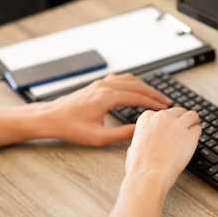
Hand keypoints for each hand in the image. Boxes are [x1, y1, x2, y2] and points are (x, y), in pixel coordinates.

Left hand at [44, 73, 172, 145]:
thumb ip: (122, 134)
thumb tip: (139, 131)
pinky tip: (136, 89)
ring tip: (155, 96)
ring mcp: (101, 83)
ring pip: (129, 80)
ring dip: (144, 87)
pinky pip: (120, 79)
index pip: (137, 97)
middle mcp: (105, 86)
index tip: (164, 108)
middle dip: (153, 94)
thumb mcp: (98, 137)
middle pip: (137, 86)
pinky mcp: (97, 85)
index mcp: (107, 97)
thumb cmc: (70, 127)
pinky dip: (133, 83)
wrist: (51, 117)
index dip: (153, 103)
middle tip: (166, 102)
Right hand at [125, 107, 200, 189]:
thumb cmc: (140, 166)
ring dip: (192, 124)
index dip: (169, 122)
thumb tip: (146, 140)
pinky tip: (194, 142)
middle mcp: (162, 117)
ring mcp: (177, 125)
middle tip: (183, 132)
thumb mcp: (134, 146)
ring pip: (192, 115)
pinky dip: (197, 135)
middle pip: (179, 111)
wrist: (149, 175)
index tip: (170, 130)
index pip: (164, 113)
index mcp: (147, 117)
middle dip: (182, 121)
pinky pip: (198, 129)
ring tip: (192, 133)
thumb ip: (143, 138)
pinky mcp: (190, 135)